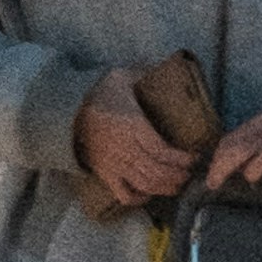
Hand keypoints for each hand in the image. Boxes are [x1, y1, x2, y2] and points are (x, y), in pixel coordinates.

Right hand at [75, 73, 198, 208]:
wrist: (66, 110)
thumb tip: (174, 63)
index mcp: (131, 125)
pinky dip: (140, 199)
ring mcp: (114, 164)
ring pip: (145, 184)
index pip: (161, 150)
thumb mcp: (122, 77)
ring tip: (179, 184)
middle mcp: (124, 149)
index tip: (195, 157)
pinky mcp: (105, 174)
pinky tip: (151, 193)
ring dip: (166, 188)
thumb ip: (146, 72)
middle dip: (179, 176)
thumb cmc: (99, 92)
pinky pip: (124, 194)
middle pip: (157, 171)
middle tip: (192, 173)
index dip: (182, 159)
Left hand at [204, 106, 261, 195]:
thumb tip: (214, 172)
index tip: (211, 182)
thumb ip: (238, 146)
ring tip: (254, 177)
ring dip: (253, 172)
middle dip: (225, 168)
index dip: (218, 162)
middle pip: (243, 148)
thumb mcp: (260, 137)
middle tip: (216, 184)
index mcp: (261, 124)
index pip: (232, 141)